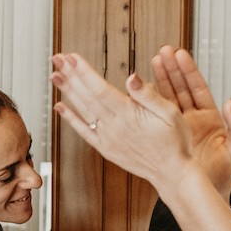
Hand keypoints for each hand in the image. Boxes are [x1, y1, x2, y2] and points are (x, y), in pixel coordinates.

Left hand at [51, 51, 230, 198]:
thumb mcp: (171, 113)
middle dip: (70, 76)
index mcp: (128, 115)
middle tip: (57, 59)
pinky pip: (84, 132)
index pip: (100, 88)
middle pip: (86, 97)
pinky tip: (60, 106)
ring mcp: (107, 139)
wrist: (172, 173)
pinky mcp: (106, 149)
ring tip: (55, 75)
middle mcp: (114, 127)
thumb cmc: (175, 142)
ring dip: (67, 92)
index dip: (84, 72)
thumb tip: (131, 77)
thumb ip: (148, 95)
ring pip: (83, 111)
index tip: (72, 57)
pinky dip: (71, 119)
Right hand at [141, 46, 230, 195]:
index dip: (188, 71)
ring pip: (167, 99)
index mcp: (210, 118)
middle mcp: (193, 119)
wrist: (209, 193)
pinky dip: (150, 103)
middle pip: (180, 88)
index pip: (197, 88)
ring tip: (152, 62)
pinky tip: (141, 90)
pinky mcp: (168, 137)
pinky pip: (157, 117)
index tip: (180, 54)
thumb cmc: (225, 175)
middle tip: (162, 51)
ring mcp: (179, 128)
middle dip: (171, 69)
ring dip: (160, 80)